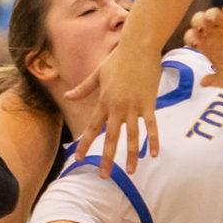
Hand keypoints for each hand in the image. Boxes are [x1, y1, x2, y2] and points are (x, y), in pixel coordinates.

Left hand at [68, 39, 162, 172]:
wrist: (139, 46)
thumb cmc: (118, 57)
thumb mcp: (98, 73)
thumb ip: (84, 88)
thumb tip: (68, 96)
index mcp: (104, 101)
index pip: (92, 127)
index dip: (84, 144)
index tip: (77, 159)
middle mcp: (117, 107)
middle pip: (110, 138)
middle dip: (106, 158)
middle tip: (103, 176)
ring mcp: (134, 107)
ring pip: (132, 136)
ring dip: (131, 155)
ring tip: (131, 171)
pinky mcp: (149, 103)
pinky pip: (151, 126)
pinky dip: (153, 140)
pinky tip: (154, 154)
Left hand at [186, 1, 222, 87]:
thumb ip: (214, 80)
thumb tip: (203, 82)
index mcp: (206, 46)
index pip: (191, 35)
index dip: (190, 37)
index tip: (195, 42)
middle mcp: (213, 34)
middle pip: (199, 20)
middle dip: (198, 20)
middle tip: (202, 25)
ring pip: (212, 12)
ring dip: (211, 12)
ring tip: (215, 19)